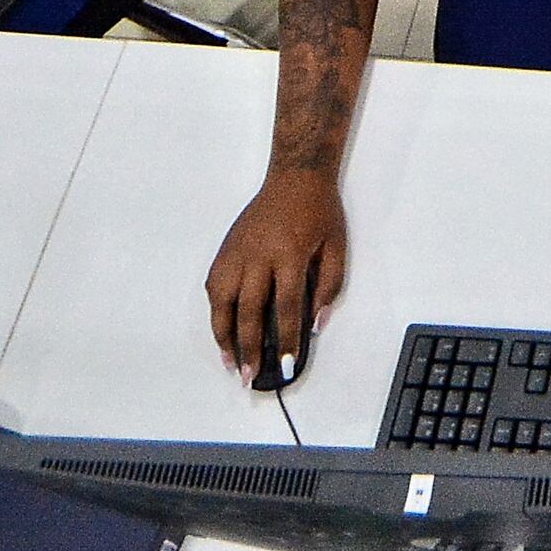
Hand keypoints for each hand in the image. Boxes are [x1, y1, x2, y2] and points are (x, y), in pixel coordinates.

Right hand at [206, 171, 348, 377]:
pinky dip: (216, 310)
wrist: (295, 176)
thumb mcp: (336, 248)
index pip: (285, 307)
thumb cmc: (318, 212)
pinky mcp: (226, 248)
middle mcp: (258, 255)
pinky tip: (221, 327)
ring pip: (222, 300)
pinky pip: (214, 284)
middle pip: (248, 310)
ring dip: (223, 334)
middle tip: (250, 375)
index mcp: (290, 255)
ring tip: (229, 360)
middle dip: (248, 347)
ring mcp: (237, 251)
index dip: (284, 340)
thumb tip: (314, 324)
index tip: (284, 366)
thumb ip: (328, 288)